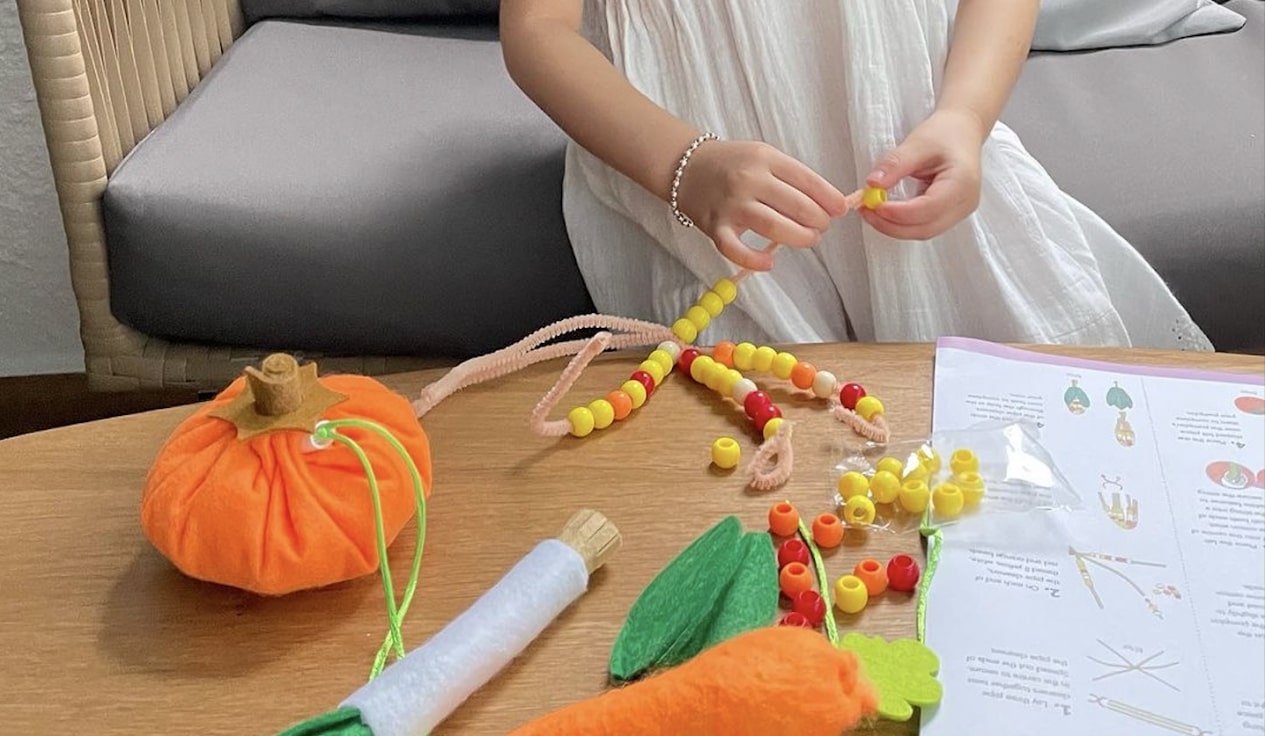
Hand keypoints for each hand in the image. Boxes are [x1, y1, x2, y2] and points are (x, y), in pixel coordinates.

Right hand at [676, 140, 849, 270]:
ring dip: (800, 238)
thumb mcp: (763, 157)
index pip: (808, 181)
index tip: (840, 210)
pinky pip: (736, 250)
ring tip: (808, 239)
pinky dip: (754, 260)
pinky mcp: (715, 227)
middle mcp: (749, 179)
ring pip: (775, 227)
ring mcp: (731, 204)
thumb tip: (829, 203)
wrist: (685, 167)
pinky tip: (769, 262)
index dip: (830, 199)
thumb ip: (791, 177)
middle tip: (821, 227)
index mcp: (765, 158)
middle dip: (818, 221)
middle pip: (797, 206)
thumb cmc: (732, 164)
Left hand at [860, 109, 984, 240]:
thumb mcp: (917, 143)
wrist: (962, 131)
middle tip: (866, 210)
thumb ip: (894, 165)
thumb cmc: (946, 133)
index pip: (928, 209)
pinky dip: (901, 223)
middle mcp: (964, 203)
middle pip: (925, 228)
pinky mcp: (949, 214)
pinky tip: (885, 211)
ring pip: (923, 231)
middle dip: (891, 225)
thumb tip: (872, 185)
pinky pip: (923, 226)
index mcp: (962, 183)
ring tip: (871, 210)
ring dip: (894, 226)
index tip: (872, 204)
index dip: (898, 212)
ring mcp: (959, 212)